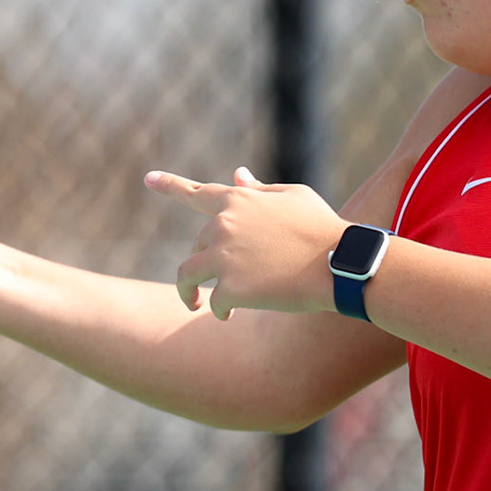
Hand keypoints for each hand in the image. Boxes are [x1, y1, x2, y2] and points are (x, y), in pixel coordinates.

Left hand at [144, 167, 346, 318]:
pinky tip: (231, 315)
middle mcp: (223, 225)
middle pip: (199, 243)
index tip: (148, 179)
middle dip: (209, 259)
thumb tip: (236, 176)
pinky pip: (213, 302)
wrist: (343, 264)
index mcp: (237, 200)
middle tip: (231, 275)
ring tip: (195, 303)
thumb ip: (258, 191)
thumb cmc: (323, 228)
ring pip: (188, 275)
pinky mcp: (232, 287)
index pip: (196, 192)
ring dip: (189, 292)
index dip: (170, 185)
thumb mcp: (294, 198)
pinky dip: (219, 310)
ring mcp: (225, 256)